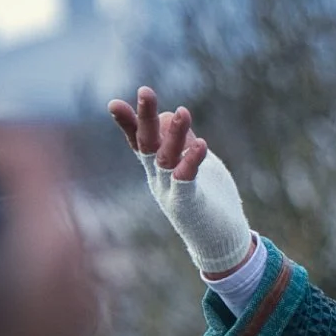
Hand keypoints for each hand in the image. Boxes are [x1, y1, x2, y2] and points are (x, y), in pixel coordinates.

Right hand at [108, 87, 253, 277]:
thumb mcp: (196, 165)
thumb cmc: (209, 201)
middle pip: (147, 144)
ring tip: (182, 111)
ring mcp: (170, 192)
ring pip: (165, 159)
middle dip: (144, 118)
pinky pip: (186, 180)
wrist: (221, 244)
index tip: (114, 103)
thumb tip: (172, 115)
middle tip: (145, 91)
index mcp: (158, 169)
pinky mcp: (188, 205)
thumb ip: (183, 142)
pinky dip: (191, 161)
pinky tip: (201, 145)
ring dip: (173, 135)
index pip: (139, 141)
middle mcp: (158, 179)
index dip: (128, 123)